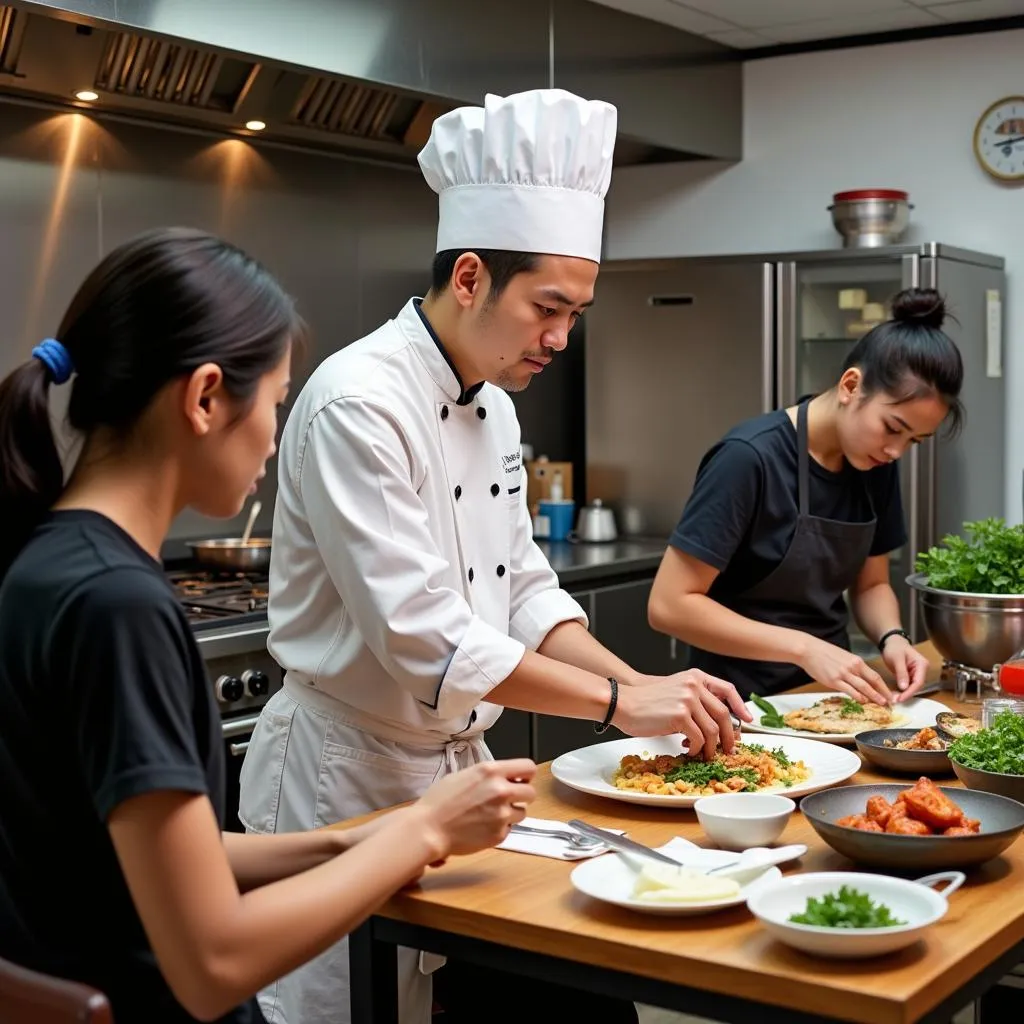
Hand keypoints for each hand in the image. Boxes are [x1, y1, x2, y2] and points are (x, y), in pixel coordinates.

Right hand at [414, 759, 536, 859]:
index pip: (528, 767)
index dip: (526, 775)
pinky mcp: (499, 834)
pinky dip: (499, 828)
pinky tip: (482, 826)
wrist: (429, 828)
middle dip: (521, 796)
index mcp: (491, 771)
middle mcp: (501, 791)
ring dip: (511, 813)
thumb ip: (489, 775)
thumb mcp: (465, 775)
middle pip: (531, 792)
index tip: (521, 779)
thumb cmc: (440, 801)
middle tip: (507, 799)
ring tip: (490, 814)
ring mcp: (501, 814)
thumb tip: (504, 777)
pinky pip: (508, 829)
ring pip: (522, 813)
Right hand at [615, 670, 750, 760]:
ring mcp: (688, 700)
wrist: (623, 703)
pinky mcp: (680, 716)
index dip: (740, 706)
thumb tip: (718, 723)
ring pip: (712, 730)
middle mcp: (694, 685)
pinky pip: (699, 738)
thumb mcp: (675, 690)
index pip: (727, 690)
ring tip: (703, 754)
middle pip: (723, 714)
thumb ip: (696, 699)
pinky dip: (696, 749)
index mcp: (695, 677)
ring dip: (710, 747)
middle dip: (728, 736)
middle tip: (727, 749)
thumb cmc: (647, 701)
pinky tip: (688, 749)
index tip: (748, 720)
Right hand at [798, 637, 891, 704]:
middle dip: (883, 694)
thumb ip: (852, 668)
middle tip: (890, 703)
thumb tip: (859, 680)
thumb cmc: (823, 653)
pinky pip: (850, 691)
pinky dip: (858, 697)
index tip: (890, 695)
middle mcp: (853, 667)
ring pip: (864, 688)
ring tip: (881, 704)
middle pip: (873, 683)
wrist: (808, 649)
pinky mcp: (834, 681)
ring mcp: (844, 674)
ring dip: (874, 697)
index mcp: (856, 661)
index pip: (875, 676)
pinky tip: (863, 702)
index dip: (884, 687)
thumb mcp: (843, 657)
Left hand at [882, 637, 929, 701]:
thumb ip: (901, 673)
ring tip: (894, 699)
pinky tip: (895, 695)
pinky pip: (908, 685)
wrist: (891, 642)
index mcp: (922, 665)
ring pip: (912, 687)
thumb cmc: (895, 648)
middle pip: (916, 686)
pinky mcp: (910, 676)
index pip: (919, 682)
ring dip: (904, 694)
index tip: (901, 699)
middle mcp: (922, 670)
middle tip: (896, 701)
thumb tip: (904, 688)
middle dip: (907, 694)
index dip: (910, 692)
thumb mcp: (897, 659)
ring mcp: (916, 673)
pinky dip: (902, 690)